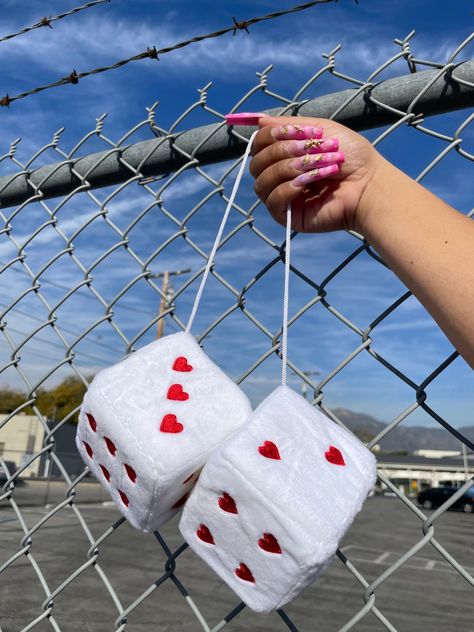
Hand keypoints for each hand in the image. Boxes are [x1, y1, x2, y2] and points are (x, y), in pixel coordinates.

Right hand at [250, 116, 381, 232]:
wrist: (369, 184)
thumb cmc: (351, 157)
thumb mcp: (320, 130)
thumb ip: (290, 124)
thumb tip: (259, 120)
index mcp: (285, 156)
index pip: (259, 145)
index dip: (269, 136)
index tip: (293, 132)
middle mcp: (280, 176)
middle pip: (257, 163)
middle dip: (282, 151)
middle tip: (309, 149)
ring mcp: (282, 197)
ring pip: (262, 181)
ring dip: (288, 169)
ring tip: (315, 167)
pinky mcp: (287, 215)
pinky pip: (272, 200)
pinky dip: (288, 188)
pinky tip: (309, 185)